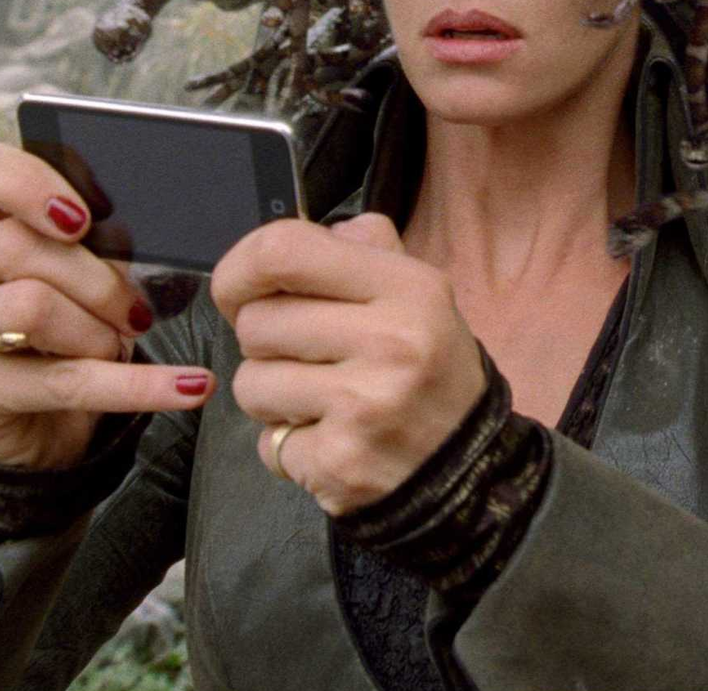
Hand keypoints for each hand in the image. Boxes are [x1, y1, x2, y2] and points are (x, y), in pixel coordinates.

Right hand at [0, 138, 215, 469]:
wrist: (39, 424)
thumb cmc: (63, 330)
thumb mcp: (80, 274)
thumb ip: (93, 242)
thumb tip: (134, 227)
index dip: (24, 181)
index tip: (81, 216)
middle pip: (17, 244)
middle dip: (96, 279)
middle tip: (134, 311)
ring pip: (30, 307)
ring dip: (99, 331)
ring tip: (119, 346)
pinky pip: (62, 381)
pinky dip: (139, 385)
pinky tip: (190, 386)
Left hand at [211, 213, 485, 515]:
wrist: (470, 472)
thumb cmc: (430, 370)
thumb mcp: (420, 294)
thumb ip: (366, 250)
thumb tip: (312, 234)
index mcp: (407, 288)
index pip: (283, 251)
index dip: (240, 266)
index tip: (238, 288)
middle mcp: (389, 341)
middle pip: (256, 321)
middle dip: (264, 341)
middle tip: (306, 356)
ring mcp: (363, 407)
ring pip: (250, 383)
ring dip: (270, 395)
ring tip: (318, 400)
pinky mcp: (339, 463)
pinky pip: (266, 441)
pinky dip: (287, 444)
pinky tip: (331, 439)